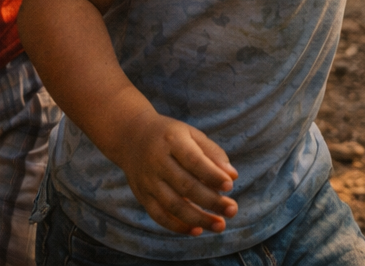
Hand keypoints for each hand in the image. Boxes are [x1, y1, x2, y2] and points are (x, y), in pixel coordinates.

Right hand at [123, 111, 237, 234]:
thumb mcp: (191, 134)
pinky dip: (178, 226)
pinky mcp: (143, 196)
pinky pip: (160, 216)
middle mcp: (158, 161)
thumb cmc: (170, 135)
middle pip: (186, 186)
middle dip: (211, 201)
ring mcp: (148, 181)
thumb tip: (233, 176)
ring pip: (173, 205)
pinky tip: (197, 230)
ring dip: (198, 218)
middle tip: (232, 210)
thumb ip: (212, 153)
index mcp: (172, 140)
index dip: (212, 175)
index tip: (230, 185)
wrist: (131, 137)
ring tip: (219, 225)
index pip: (194, 160)